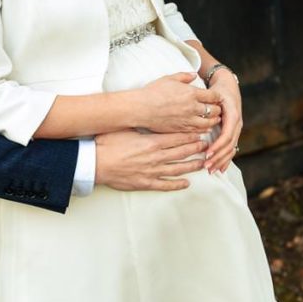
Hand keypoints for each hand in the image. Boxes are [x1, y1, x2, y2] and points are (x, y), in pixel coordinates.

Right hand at [94, 129, 209, 190]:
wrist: (96, 163)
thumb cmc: (107, 144)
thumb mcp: (125, 128)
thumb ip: (140, 125)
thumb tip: (148, 116)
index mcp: (152, 142)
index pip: (177, 138)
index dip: (190, 136)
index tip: (199, 134)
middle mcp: (156, 157)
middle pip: (181, 152)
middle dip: (195, 149)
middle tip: (206, 146)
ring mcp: (153, 171)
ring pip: (178, 169)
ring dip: (192, 166)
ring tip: (202, 163)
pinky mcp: (147, 183)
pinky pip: (166, 185)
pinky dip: (177, 184)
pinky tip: (186, 183)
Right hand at [134, 72, 222, 133]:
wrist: (141, 108)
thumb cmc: (152, 92)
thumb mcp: (168, 78)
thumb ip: (184, 76)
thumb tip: (194, 75)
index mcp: (191, 93)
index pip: (213, 96)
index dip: (217, 96)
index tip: (216, 97)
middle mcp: (192, 107)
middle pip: (214, 110)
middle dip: (217, 109)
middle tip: (217, 108)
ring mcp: (188, 120)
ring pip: (209, 122)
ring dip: (214, 120)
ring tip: (214, 119)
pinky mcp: (182, 129)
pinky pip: (199, 131)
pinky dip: (205, 129)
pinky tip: (205, 127)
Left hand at [203, 70, 242, 172]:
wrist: (228, 84)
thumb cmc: (217, 89)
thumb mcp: (213, 94)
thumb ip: (208, 102)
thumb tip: (199, 110)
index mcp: (233, 115)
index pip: (226, 135)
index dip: (217, 146)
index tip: (207, 154)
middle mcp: (236, 124)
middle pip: (229, 145)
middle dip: (218, 157)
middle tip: (206, 166)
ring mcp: (236, 129)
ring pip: (231, 149)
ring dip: (221, 161)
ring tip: (210, 170)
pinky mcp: (233, 132)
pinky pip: (231, 148)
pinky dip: (226, 159)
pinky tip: (220, 169)